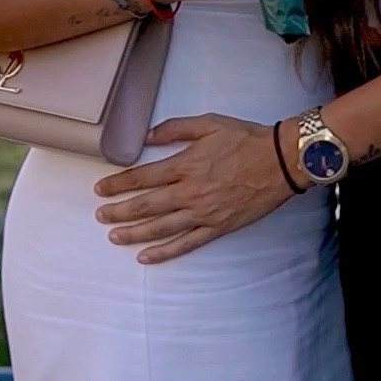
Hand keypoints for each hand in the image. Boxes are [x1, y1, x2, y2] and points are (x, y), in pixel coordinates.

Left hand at [95, 114, 294, 262]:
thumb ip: (174, 128)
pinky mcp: (217, 227)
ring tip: (114, 236)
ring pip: (161, 228)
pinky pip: (186, 243)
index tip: (101, 189)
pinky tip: (146, 256)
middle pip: (146, 206)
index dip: (118, 184)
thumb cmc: (245, 139)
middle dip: (119, 211)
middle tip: (101, 215)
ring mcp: (203, 213)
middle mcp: (190, 192)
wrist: (280, 161)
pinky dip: (165, 252)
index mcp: (185, 165)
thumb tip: (146, 136)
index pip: (142, 177)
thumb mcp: (208, 123)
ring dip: (134, 233)